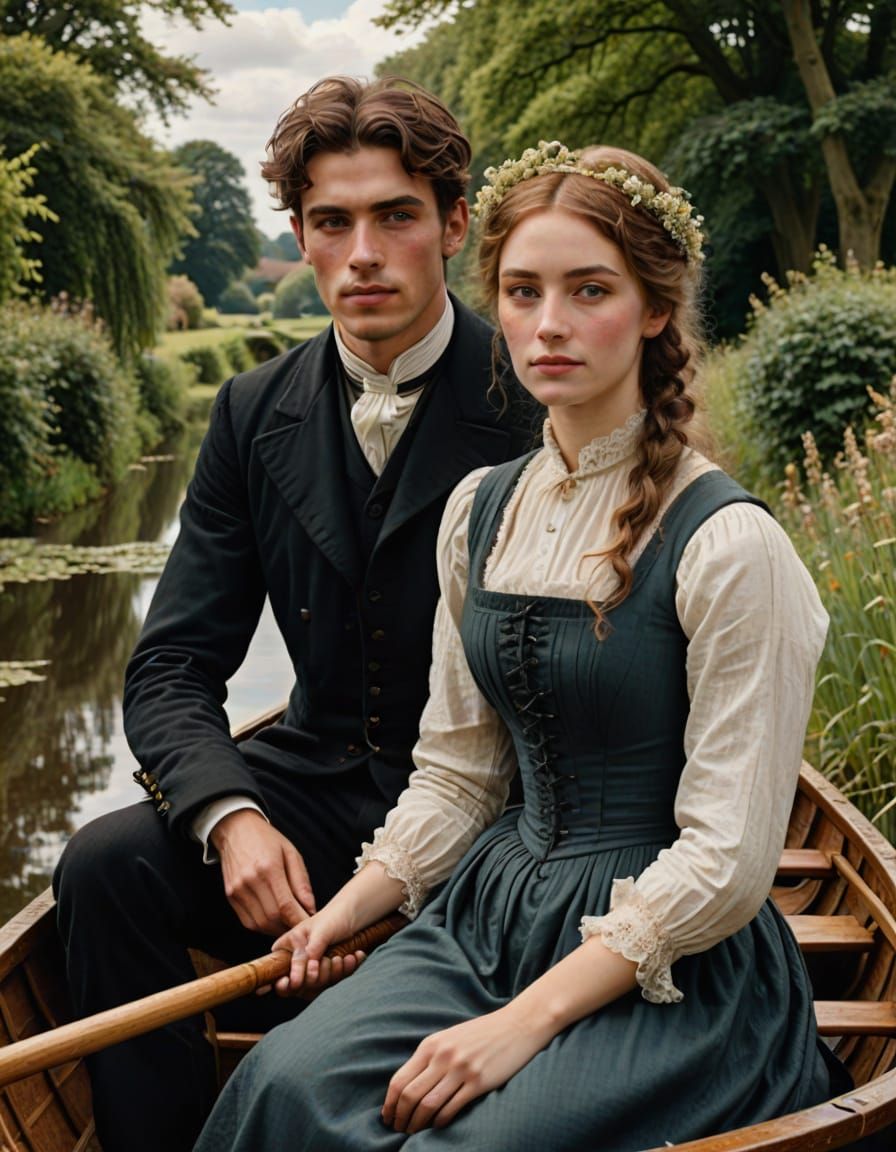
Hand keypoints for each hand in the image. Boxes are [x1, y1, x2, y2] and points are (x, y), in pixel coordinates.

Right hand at [212, 809, 314, 934]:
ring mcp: (237, 890)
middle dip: (289, 927)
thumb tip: (311, 908)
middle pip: (272, 918)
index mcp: (269, 868)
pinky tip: (273, 921)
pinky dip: (263, 926)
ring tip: (289, 924)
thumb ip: (301, 882)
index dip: (299, 920)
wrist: (236, 830)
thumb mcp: (291, 853)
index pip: (286, 905)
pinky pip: (248, 921)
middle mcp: (250, 881)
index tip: (311, 924)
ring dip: (276, 930)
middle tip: (302, 926)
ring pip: (259, 924)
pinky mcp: (230, 896)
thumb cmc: (267, 840)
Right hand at [271, 903, 362, 995]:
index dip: (288, 984)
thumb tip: (301, 973)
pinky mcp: (327, 974)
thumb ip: (309, 953)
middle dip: (318, 976)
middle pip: (301, 986)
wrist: (352, 915)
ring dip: (334, 973)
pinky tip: (352, 957)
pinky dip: (345, 970)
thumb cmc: (332, 918)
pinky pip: (335, 981)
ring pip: (319, 985)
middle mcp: (296, 963)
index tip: (297, 982)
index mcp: (286, 950)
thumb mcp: (319, 933)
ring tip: (341, 957)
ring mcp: (312, 970)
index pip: (279, 977)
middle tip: (327, 961)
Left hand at [382, 1005, 547, 1133]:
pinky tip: (438, 1126)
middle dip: (400, 1118)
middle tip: (399, 1129)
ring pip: (428, 1105)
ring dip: (417, 1124)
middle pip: (410, 1095)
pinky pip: (452, 1108)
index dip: (390, 1103)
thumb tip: (407, 1086)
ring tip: (414, 1132)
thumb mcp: (449, 1038)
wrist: (516, 1025)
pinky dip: (440, 1122)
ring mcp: (461, 1069)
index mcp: (431, 1045)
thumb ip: (430, 1058)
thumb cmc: (481, 1034)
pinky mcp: (479, 1081)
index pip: (399, 1080)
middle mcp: (443, 1056)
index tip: (387, 1117)